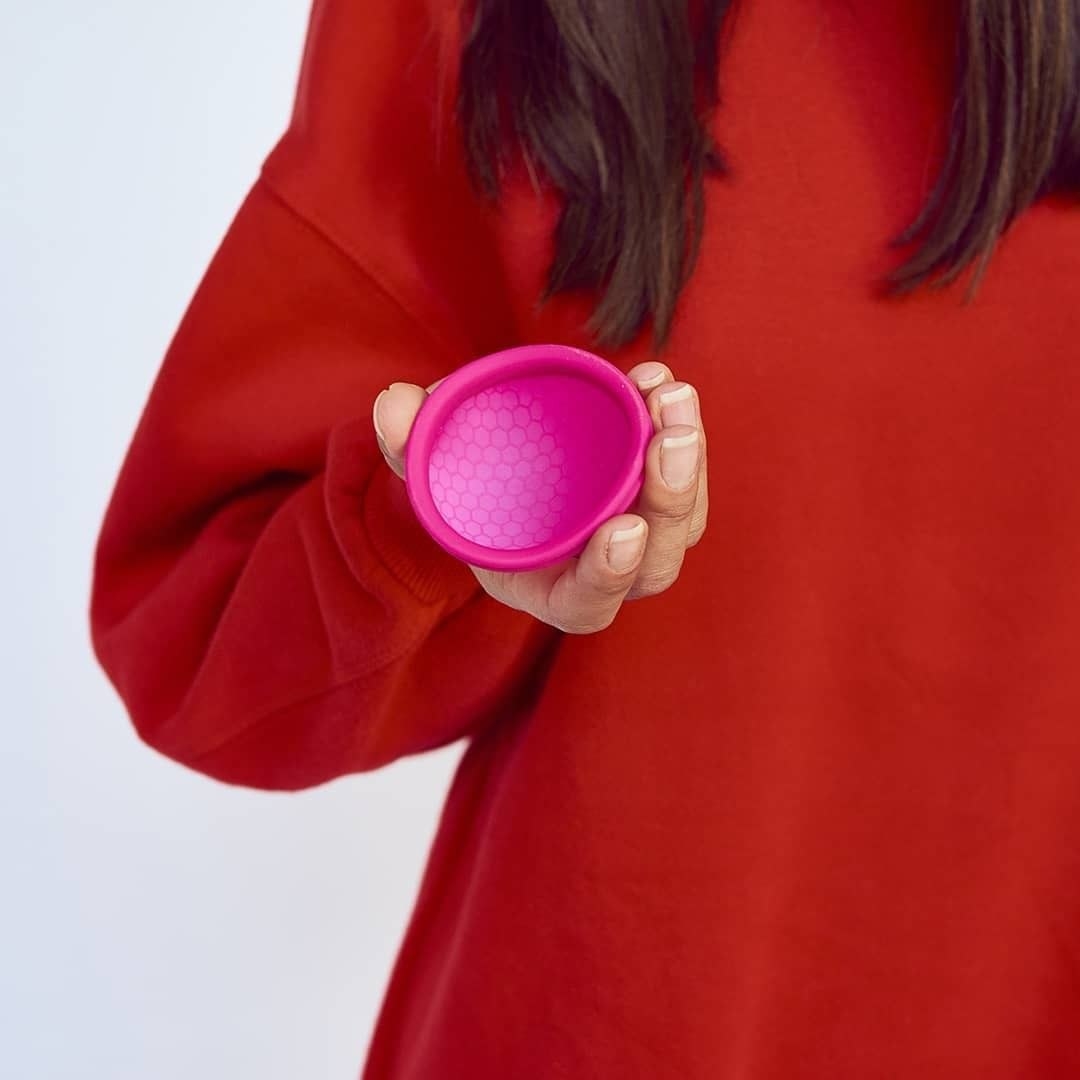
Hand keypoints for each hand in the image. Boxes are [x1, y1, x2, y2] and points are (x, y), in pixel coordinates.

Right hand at [373, 361, 707, 633]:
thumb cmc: (463, 488)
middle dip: (670, 502)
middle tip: (669, 439)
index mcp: (545, 588)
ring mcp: (634, 534)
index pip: (587, 604)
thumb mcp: (430, 472)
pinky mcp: (652, 492)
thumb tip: (394, 406)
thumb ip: (410, 446)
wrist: (499, 468)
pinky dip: (677, 426)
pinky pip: (683, 473)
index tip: (620, 529)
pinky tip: (655, 380)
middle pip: (654, 563)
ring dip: (689, 459)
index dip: (608, 576)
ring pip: (682, 519)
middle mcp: (600, 573)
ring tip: (669, 394)